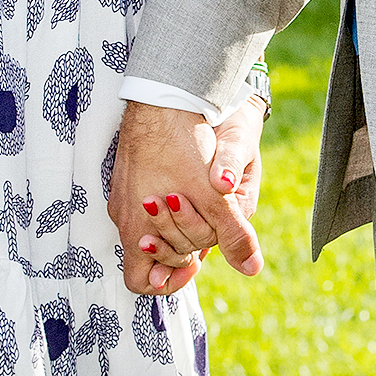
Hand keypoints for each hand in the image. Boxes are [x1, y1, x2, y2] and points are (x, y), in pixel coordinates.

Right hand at [109, 101, 263, 294]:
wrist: (162, 94)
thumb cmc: (182, 146)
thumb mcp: (214, 197)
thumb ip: (233, 235)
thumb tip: (253, 269)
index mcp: (135, 229)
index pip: (142, 281)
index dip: (170, 280)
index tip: (196, 260)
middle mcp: (123, 214)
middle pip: (152, 253)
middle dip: (182, 244)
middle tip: (207, 221)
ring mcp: (123, 191)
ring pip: (150, 224)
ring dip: (178, 221)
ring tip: (200, 200)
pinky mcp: (129, 170)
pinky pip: (146, 198)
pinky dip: (169, 199)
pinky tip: (189, 182)